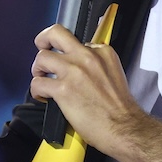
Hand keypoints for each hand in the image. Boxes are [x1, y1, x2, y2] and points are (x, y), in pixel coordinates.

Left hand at [29, 24, 144, 154]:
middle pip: (55, 34)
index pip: (77, 41)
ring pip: (42, 57)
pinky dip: (36, 91)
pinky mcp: (63, 89)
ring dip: (38, 70)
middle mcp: (87, 56)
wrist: (124, 127)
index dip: (68, 53)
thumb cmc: (120, 108)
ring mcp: (74, 71)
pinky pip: (38, 83)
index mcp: (102, 52)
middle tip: (41, 48)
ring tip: (42, 80)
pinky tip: (43, 97)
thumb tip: (79, 69)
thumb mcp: (114, 74)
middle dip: (44, 39)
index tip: (66, 62)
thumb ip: (96, 65)